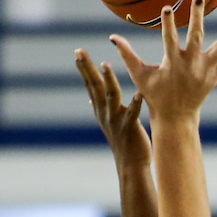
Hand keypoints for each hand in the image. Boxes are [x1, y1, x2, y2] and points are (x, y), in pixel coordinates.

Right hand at [75, 50, 150, 170]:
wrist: (131, 165)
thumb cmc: (123, 142)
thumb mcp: (108, 123)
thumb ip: (101, 109)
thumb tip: (91, 99)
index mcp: (101, 110)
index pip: (90, 85)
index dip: (84, 69)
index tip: (78, 52)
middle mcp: (105, 113)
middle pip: (95, 86)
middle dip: (87, 68)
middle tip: (79, 51)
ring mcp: (116, 120)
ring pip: (111, 96)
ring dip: (108, 80)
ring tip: (105, 64)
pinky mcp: (130, 127)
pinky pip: (133, 113)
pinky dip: (135, 103)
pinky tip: (139, 93)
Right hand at [108, 0, 216, 121]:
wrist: (176, 117)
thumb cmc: (155, 95)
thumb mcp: (140, 76)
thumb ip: (127, 55)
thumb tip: (113, 37)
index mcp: (172, 64)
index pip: (169, 40)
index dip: (168, 24)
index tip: (166, 8)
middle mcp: (191, 66)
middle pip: (196, 38)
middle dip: (197, 18)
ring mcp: (205, 71)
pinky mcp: (214, 76)